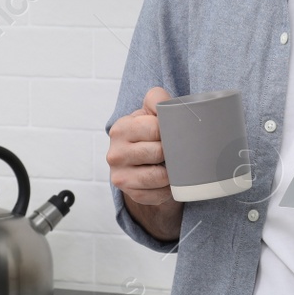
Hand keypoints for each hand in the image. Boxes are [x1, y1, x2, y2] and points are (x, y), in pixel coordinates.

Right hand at [106, 86, 182, 239]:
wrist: (139, 161)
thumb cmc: (149, 132)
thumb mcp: (150, 111)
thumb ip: (157, 99)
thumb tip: (171, 105)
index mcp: (120, 129)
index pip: (155, 128)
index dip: (171, 129)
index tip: (175, 130)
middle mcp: (115, 154)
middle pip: (159, 152)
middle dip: (173, 150)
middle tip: (178, 148)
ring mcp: (121, 177)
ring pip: (160, 176)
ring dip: (173, 171)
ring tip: (174, 163)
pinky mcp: (131, 194)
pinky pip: (159, 194)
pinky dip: (169, 188)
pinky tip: (168, 180)